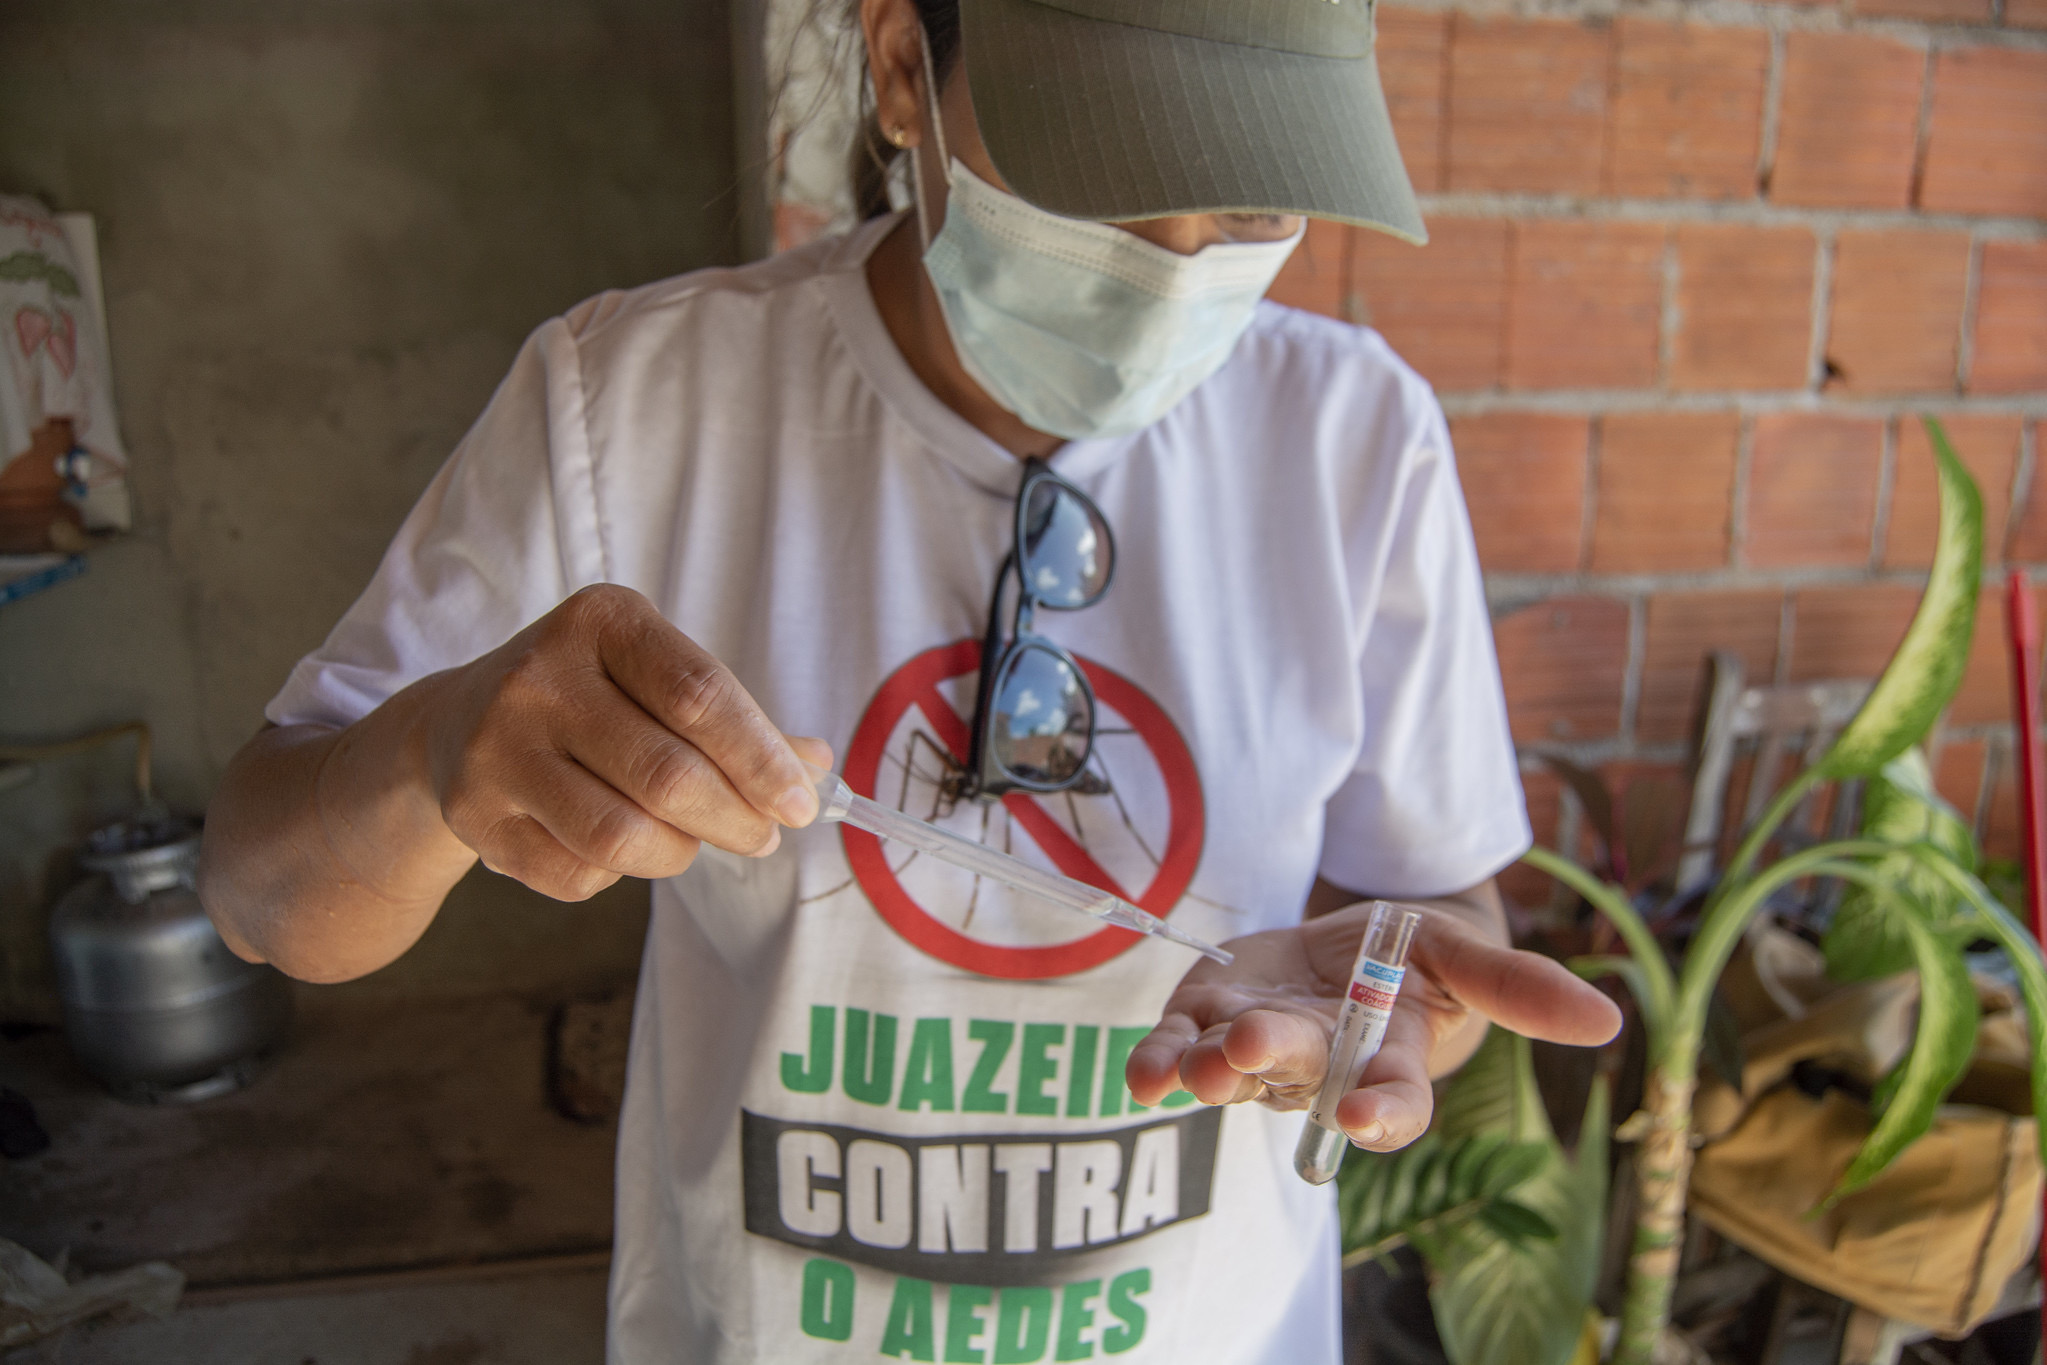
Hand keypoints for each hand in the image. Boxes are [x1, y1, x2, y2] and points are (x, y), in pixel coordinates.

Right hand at [413, 583, 828, 899]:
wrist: (457, 722)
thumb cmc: (591, 698)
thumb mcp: (656, 677)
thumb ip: (736, 718)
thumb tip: (818, 766)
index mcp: (601, 622)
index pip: (701, 695)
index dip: (761, 758)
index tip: (800, 804)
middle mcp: (538, 677)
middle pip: (667, 776)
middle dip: (735, 818)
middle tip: (763, 835)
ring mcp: (496, 748)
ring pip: (621, 837)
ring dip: (681, 853)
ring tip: (694, 841)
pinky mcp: (473, 815)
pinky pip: (576, 874)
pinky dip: (619, 875)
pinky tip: (623, 848)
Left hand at [1125, 900, 1620, 1151]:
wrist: (1342, 947)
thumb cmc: (1410, 961)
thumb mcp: (1462, 955)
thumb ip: (1520, 988)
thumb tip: (1608, 1020)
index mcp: (1390, 1066)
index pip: (1391, 1106)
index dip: (1377, 1115)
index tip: (1359, 1117)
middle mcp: (1319, 1074)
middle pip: (1299, 1079)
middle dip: (1276, 1063)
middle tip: (1256, 1046)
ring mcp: (1257, 1056)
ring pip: (1232, 1074)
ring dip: (1211, 1069)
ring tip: (1202, 1058)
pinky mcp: (1205, 1029)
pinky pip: (1176, 1059)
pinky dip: (1156, 1067)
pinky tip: (1141, 1076)